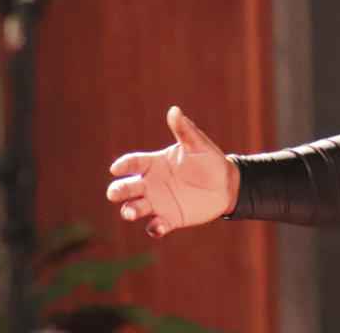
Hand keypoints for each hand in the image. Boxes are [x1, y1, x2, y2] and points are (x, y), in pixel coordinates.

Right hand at [106, 106, 239, 236]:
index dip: (124, 165)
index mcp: (154, 163)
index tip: (116, 168)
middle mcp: (150, 184)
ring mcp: (158, 202)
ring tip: (131, 212)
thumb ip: (185, 130)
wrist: (225, 184)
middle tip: (114, 193)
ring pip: (135, 208)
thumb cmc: (209, 160)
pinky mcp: (168, 219)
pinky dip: (154, 228)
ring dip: (130, 211)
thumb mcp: (198, 144)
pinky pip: (156, 226)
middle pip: (127, 188)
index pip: (134, 163)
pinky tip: (157, 227)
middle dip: (118, 191)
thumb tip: (175, 110)